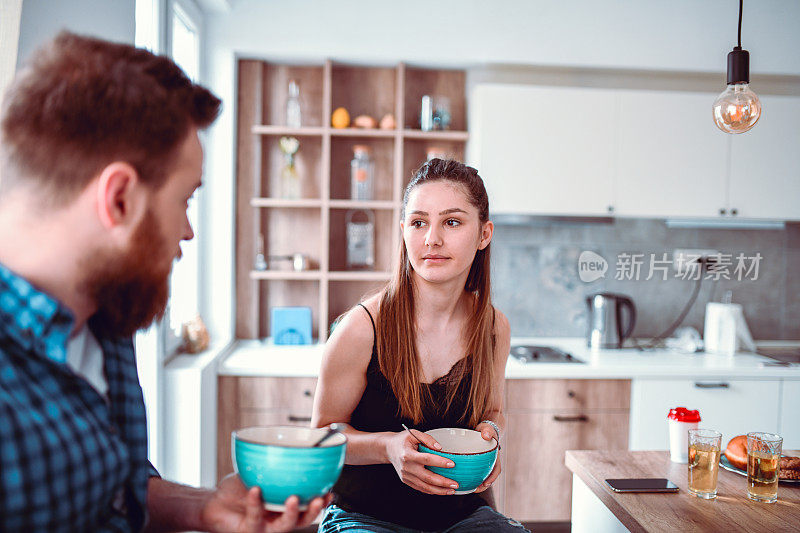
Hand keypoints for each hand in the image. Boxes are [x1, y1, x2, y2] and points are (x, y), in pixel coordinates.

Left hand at [200, 473, 331, 532]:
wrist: (213, 502)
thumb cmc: (238, 488)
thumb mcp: (258, 470)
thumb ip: (273, 460)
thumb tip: (289, 438)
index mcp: (284, 508)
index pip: (307, 508)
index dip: (321, 503)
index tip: (331, 491)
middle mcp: (277, 520)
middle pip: (302, 521)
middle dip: (313, 512)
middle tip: (319, 499)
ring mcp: (263, 528)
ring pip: (283, 527)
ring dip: (291, 514)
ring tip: (293, 499)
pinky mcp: (248, 531)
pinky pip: (254, 517)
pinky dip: (254, 503)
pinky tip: (255, 489)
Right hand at [386, 429, 458, 494]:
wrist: (388, 449)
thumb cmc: (402, 440)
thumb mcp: (413, 433)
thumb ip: (427, 439)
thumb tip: (440, 448)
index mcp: (408, 454)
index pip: (426, 459)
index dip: (440, 462)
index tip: (452, 464)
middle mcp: (406, 467)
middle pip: (427, 477)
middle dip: (443, 482)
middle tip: (455, 484)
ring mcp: (406, 476)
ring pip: (424, 486)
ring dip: (439, 490)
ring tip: (451, 490)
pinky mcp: (406, 480)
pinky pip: (420, 488)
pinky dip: (431, 491)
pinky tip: (441, 491)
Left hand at [474, 422, 500, 492]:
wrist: (483, 430)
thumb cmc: (486, 431)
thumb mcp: (487, 429)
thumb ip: (487, 431)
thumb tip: (485, 435)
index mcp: (495, 457)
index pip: (496, 469)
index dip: (492, 478)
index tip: (486, 484)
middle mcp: (490, 463)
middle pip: (488, 477)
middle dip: (483, 485)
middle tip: (474, 490)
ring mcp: (484, 465)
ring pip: (481, 477)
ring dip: (476, 483)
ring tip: (467, 488)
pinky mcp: (476, 464)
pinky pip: (474, 472)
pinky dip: (469, 477)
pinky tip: (461, 479)